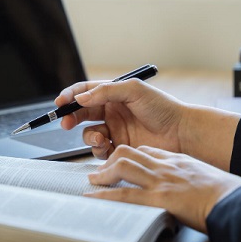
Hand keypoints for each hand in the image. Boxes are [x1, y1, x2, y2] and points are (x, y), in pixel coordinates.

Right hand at [56, 79, 186, 158]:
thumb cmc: (162, 108)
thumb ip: (105, 92)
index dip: (70, 97)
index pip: (85, 92)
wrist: (180, 133)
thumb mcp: (134, 90)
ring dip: (88, 137)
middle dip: (71, 118)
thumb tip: (80, 98)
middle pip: (82, 114)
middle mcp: (112, 112)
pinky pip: (100, 151)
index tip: (60, 103)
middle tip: (66, 123)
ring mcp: (115, 131)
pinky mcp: (119, 148)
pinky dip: (99, 149)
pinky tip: (109, 147)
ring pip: (88, 134)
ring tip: (100, 138)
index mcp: (114, 94)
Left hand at [84, 145, 240, 232]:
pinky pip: (125, 194)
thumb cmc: (225, 194)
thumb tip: (187, 186)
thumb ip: (190, 176)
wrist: (235, 202)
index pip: (147, 150)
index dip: (129, 154)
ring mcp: (161, 181)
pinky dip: (105, 195)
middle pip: (130, 152)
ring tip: (91, 181)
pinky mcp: (159, 198)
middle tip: (99, 171)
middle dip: (110, 158)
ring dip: (103, 173)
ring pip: (123, 165)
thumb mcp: (205, 177)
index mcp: (177, 160)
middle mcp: (166, 167)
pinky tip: (93, 197)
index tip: (119, 161)